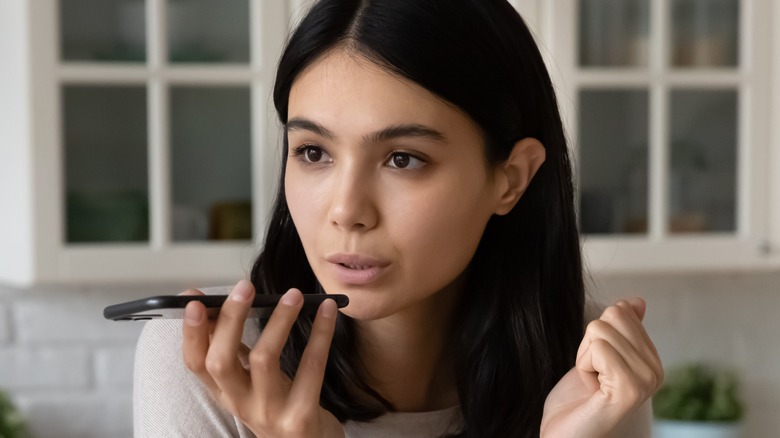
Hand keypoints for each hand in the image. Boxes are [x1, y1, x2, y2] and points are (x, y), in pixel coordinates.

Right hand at [181, 280, 343, 437]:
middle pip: (220, 361)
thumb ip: (236, 350)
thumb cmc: (280, 405)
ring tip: (293, 294)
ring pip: (264, 360)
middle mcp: (241, 404)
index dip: (191, 332)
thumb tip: (216, 307)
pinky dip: (320, 335)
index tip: (194, 300)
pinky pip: (310, 369)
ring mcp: (269, 413)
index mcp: (225, 391)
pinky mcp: (300, 417)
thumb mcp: (250, 382)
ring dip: (278, 321)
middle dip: (229, 320)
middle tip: (245, 287)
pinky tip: (327, 312)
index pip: (195, 362)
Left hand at [540, 298, 662, 437]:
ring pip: (601, 329)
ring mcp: (646, 380)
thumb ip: (618, 331)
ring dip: (584, 357)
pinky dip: (584, 366)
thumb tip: (635, 301)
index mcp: (652, 361)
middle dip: (589, 343)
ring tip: (592, 384)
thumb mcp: (595, 356)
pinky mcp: (630, 389)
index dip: (595, 336)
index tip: (597, 366)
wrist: (563, 436)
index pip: (621, 311)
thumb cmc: (575, 400)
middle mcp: (656, 371)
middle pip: (612, 316)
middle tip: (593, 375)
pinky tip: (593, 389)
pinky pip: (600, 348)